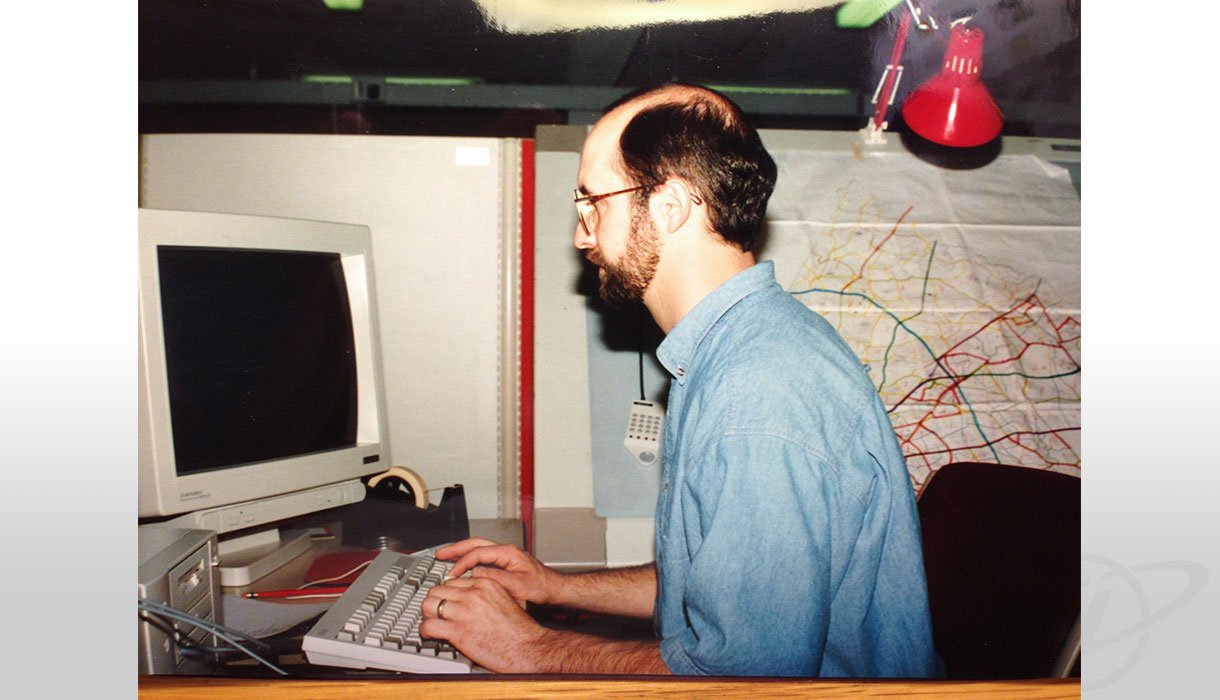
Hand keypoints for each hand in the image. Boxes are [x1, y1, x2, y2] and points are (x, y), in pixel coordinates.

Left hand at [419, 575, 550, 672]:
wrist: (527, 647)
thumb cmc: (520, 629)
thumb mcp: (506, 599)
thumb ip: (488, 593)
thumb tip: (473, 596)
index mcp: (485, 584)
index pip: (452, 581)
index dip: (445, 593)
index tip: (444, 600)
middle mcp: (473, 594)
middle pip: (437, 590)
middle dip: (434, 602)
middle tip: (434, 612)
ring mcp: (464, 612)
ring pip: (428, 605)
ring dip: (427, 615)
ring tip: (431, 622)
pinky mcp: (459, 632)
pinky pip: (429, 626)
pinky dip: (425, 631)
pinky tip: (430, 634)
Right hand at [435, 537, 564, 605]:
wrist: (554, 589)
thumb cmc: (541, 587)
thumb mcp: (518, 586)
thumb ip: (496, 578)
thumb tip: (476, 574)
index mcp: (508, 553)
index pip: (478, 553)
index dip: (462, 563)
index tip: (452, 573)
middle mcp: (506, 551)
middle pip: (475, 543)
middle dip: (456, 548)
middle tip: (440, 554)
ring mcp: (505, 556)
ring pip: (478, 548)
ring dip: (462, 552)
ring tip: (446, 556)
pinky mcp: (505, 563)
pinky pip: (483, 556)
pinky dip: (470, 559)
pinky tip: (463, 566)